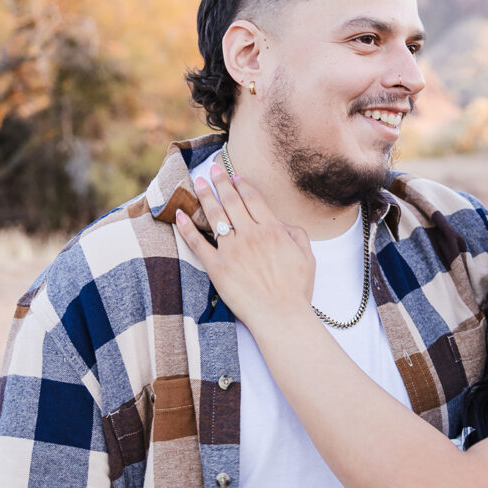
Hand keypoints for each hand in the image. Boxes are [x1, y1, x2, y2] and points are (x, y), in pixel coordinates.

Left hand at [174, 163, 315, 329]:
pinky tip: (180, 214)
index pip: (253, 199)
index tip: (234, 175)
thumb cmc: (297, 291)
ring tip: (197, 183)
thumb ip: (296, 234)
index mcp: (272, 230)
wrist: (282, 317)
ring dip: (205, 196)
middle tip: (212, 169)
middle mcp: (250, 235)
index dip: (242, 184)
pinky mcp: (216, 267)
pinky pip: (197, 243)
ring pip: (214, 215)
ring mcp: (232, 250)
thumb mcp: (307, 257)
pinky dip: (186, 227)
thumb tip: (282, 223)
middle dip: (220, 181)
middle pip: (231, 201)